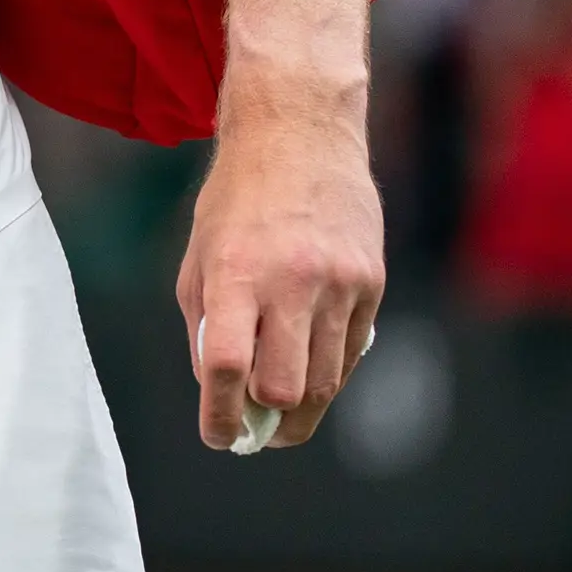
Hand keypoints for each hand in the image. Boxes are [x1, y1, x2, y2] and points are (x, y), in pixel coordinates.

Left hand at [177, 56, 383, 450]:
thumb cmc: (237, 202)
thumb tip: (222, 394)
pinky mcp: (371, 282)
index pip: (227, 368)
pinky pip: (352, 351)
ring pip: (327, 382)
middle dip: (269, 423)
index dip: (221, 416)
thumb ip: (208, 327)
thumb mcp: (201, 257)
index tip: (219, 436)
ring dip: (302, 408)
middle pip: (285, 389)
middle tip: (256, 431)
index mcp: (235, 274)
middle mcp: (290, 281)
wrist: (299, 134)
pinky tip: (312, 362)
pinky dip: (331, 369)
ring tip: (282, 411)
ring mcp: (338, 283)